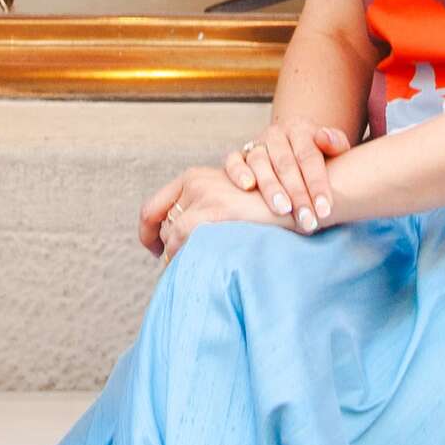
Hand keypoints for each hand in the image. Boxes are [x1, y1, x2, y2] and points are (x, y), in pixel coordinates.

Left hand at [139, 163, 278, 260]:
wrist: (297, 200)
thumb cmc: (264, 208)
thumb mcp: (227, 200)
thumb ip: (202, 210)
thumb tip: (175, 241)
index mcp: (194, 176)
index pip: (152, 208)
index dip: (147, 234)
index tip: (155, 251)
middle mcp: (194, 181)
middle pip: (160, 225)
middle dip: (165, 248)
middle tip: (178, 265)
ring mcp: (204, 193)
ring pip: (170, 234)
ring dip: (175, 254)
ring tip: (189, 268)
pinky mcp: (216, 208)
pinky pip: (182, 238)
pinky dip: (180, 255)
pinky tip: (192, 265)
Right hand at [221, 120, 351, 235]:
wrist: (292, 148)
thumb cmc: (317, 156)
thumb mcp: (333, 147)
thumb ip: (335, 143)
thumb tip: (325, 139)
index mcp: (300, 129)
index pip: (309, 157)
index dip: (317, 184)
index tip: (325, 209)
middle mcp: (276, 134)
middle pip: (285, 163)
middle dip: (297, 194)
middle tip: (307, 219)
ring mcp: (256, 144)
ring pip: (260, 162)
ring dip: (271, 187)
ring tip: (283, 210)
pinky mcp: (238, 155)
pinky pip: (233, 161)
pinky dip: (238, 172)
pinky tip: (247, 187)